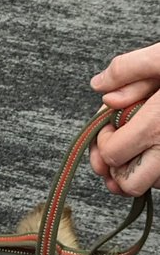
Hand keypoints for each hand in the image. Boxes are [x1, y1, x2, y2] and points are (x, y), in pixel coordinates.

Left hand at [90, 43, 159, 194]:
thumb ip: (129, 69)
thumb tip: (101, 87)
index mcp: (158, 123)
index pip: (112, 154)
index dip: (102, 142)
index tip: (110, 126)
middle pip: (129, 184)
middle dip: (116, 168)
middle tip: (119, 145)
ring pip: (152, 186)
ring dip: (139, 170)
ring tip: (141, 145)